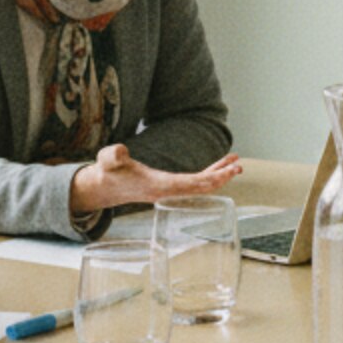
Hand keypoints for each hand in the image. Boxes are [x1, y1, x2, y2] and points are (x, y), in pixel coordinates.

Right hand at [70, 145, 242, 217]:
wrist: (104, 187)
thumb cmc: (108, 173)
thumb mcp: (107, 161)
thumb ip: (112, 156)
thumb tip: (119, 151)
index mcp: (159, 186)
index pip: (190, 184)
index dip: (210, 179)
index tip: (226, 173)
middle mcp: (169, 191)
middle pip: (201, 187)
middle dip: (221, 178)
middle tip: (239, 167)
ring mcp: (171, 190)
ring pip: (201, 185)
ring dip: (219, 175)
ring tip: (236, 163)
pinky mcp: (171, 185)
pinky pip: (195, 181)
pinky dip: (209, 172)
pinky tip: (221, 165)